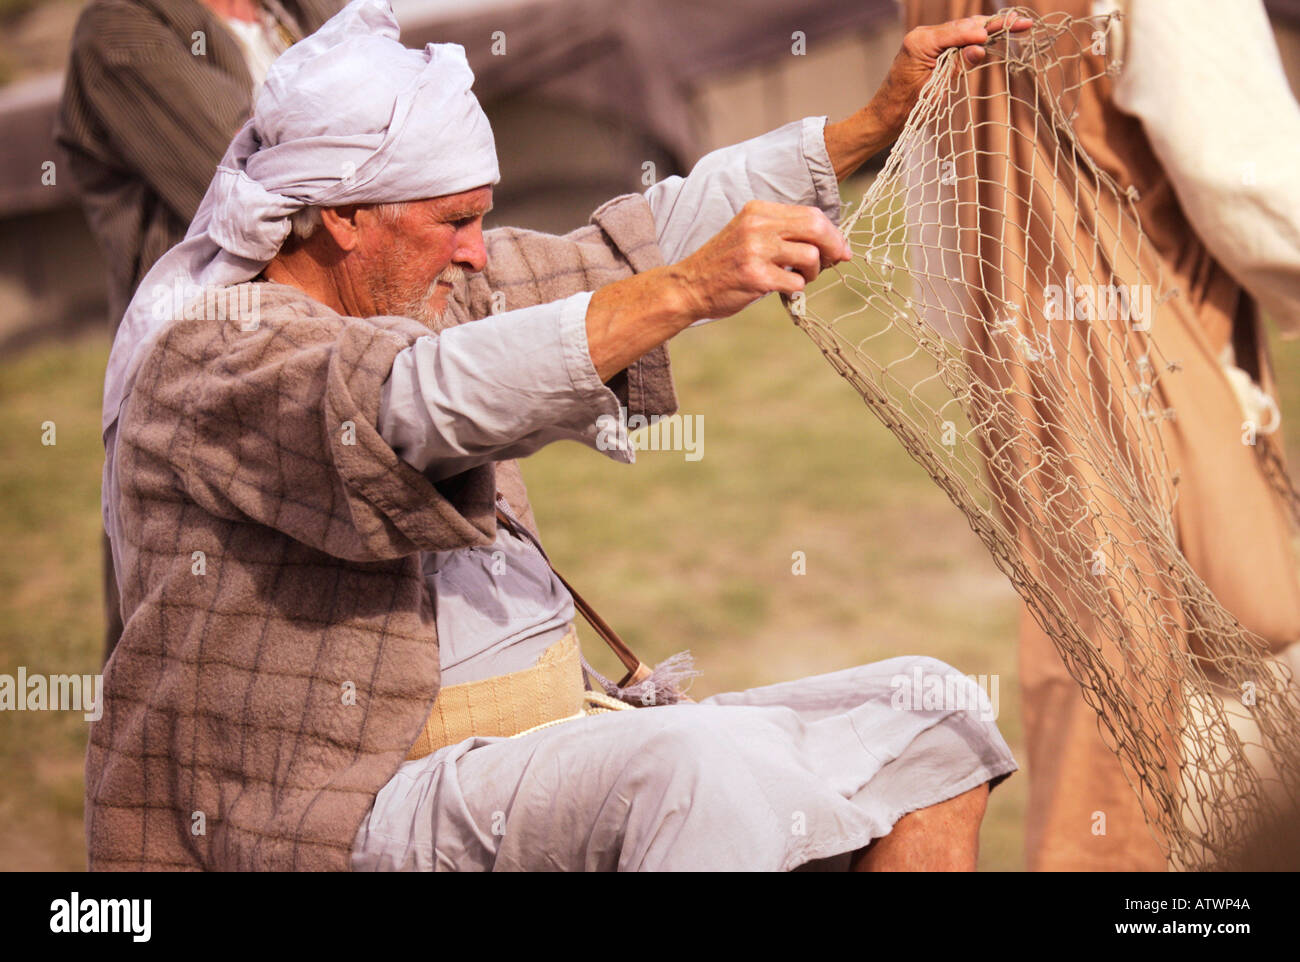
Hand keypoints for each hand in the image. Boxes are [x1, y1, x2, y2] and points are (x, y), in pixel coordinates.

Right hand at [670, 200, 850, 320]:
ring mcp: (755, 250)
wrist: (688, 287)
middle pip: (816, 228)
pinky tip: (784, 289)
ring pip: (810, 256)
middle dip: (833, 247)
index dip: (832, 233)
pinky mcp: (755, 276)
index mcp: (758, 210)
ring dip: (813, 272)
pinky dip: (797, 289)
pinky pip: (796, 283)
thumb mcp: (750, 234)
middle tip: (833, 263)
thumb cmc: (725, 264)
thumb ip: (783, 232)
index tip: (839, 249)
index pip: (810, 214)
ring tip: (800, 279)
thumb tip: (832, 243)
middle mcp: (757, 226)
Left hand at [824, 14, 1032, 179]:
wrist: (886, 116)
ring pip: (962, 29)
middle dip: (993, 24)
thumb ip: (957, 66)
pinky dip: (975, 37)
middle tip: (1022, 22)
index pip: (956, 31)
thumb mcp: (934, 90)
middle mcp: (922, 36)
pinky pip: (956, 38)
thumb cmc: (906, 108)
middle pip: (963, 25)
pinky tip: (995, 33)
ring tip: (1016, 24)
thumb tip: (980, 47)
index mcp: (920, 43)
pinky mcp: (930, 48)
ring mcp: (925, 40)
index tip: (1003, 30)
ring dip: (988, 28)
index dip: (980, 32)